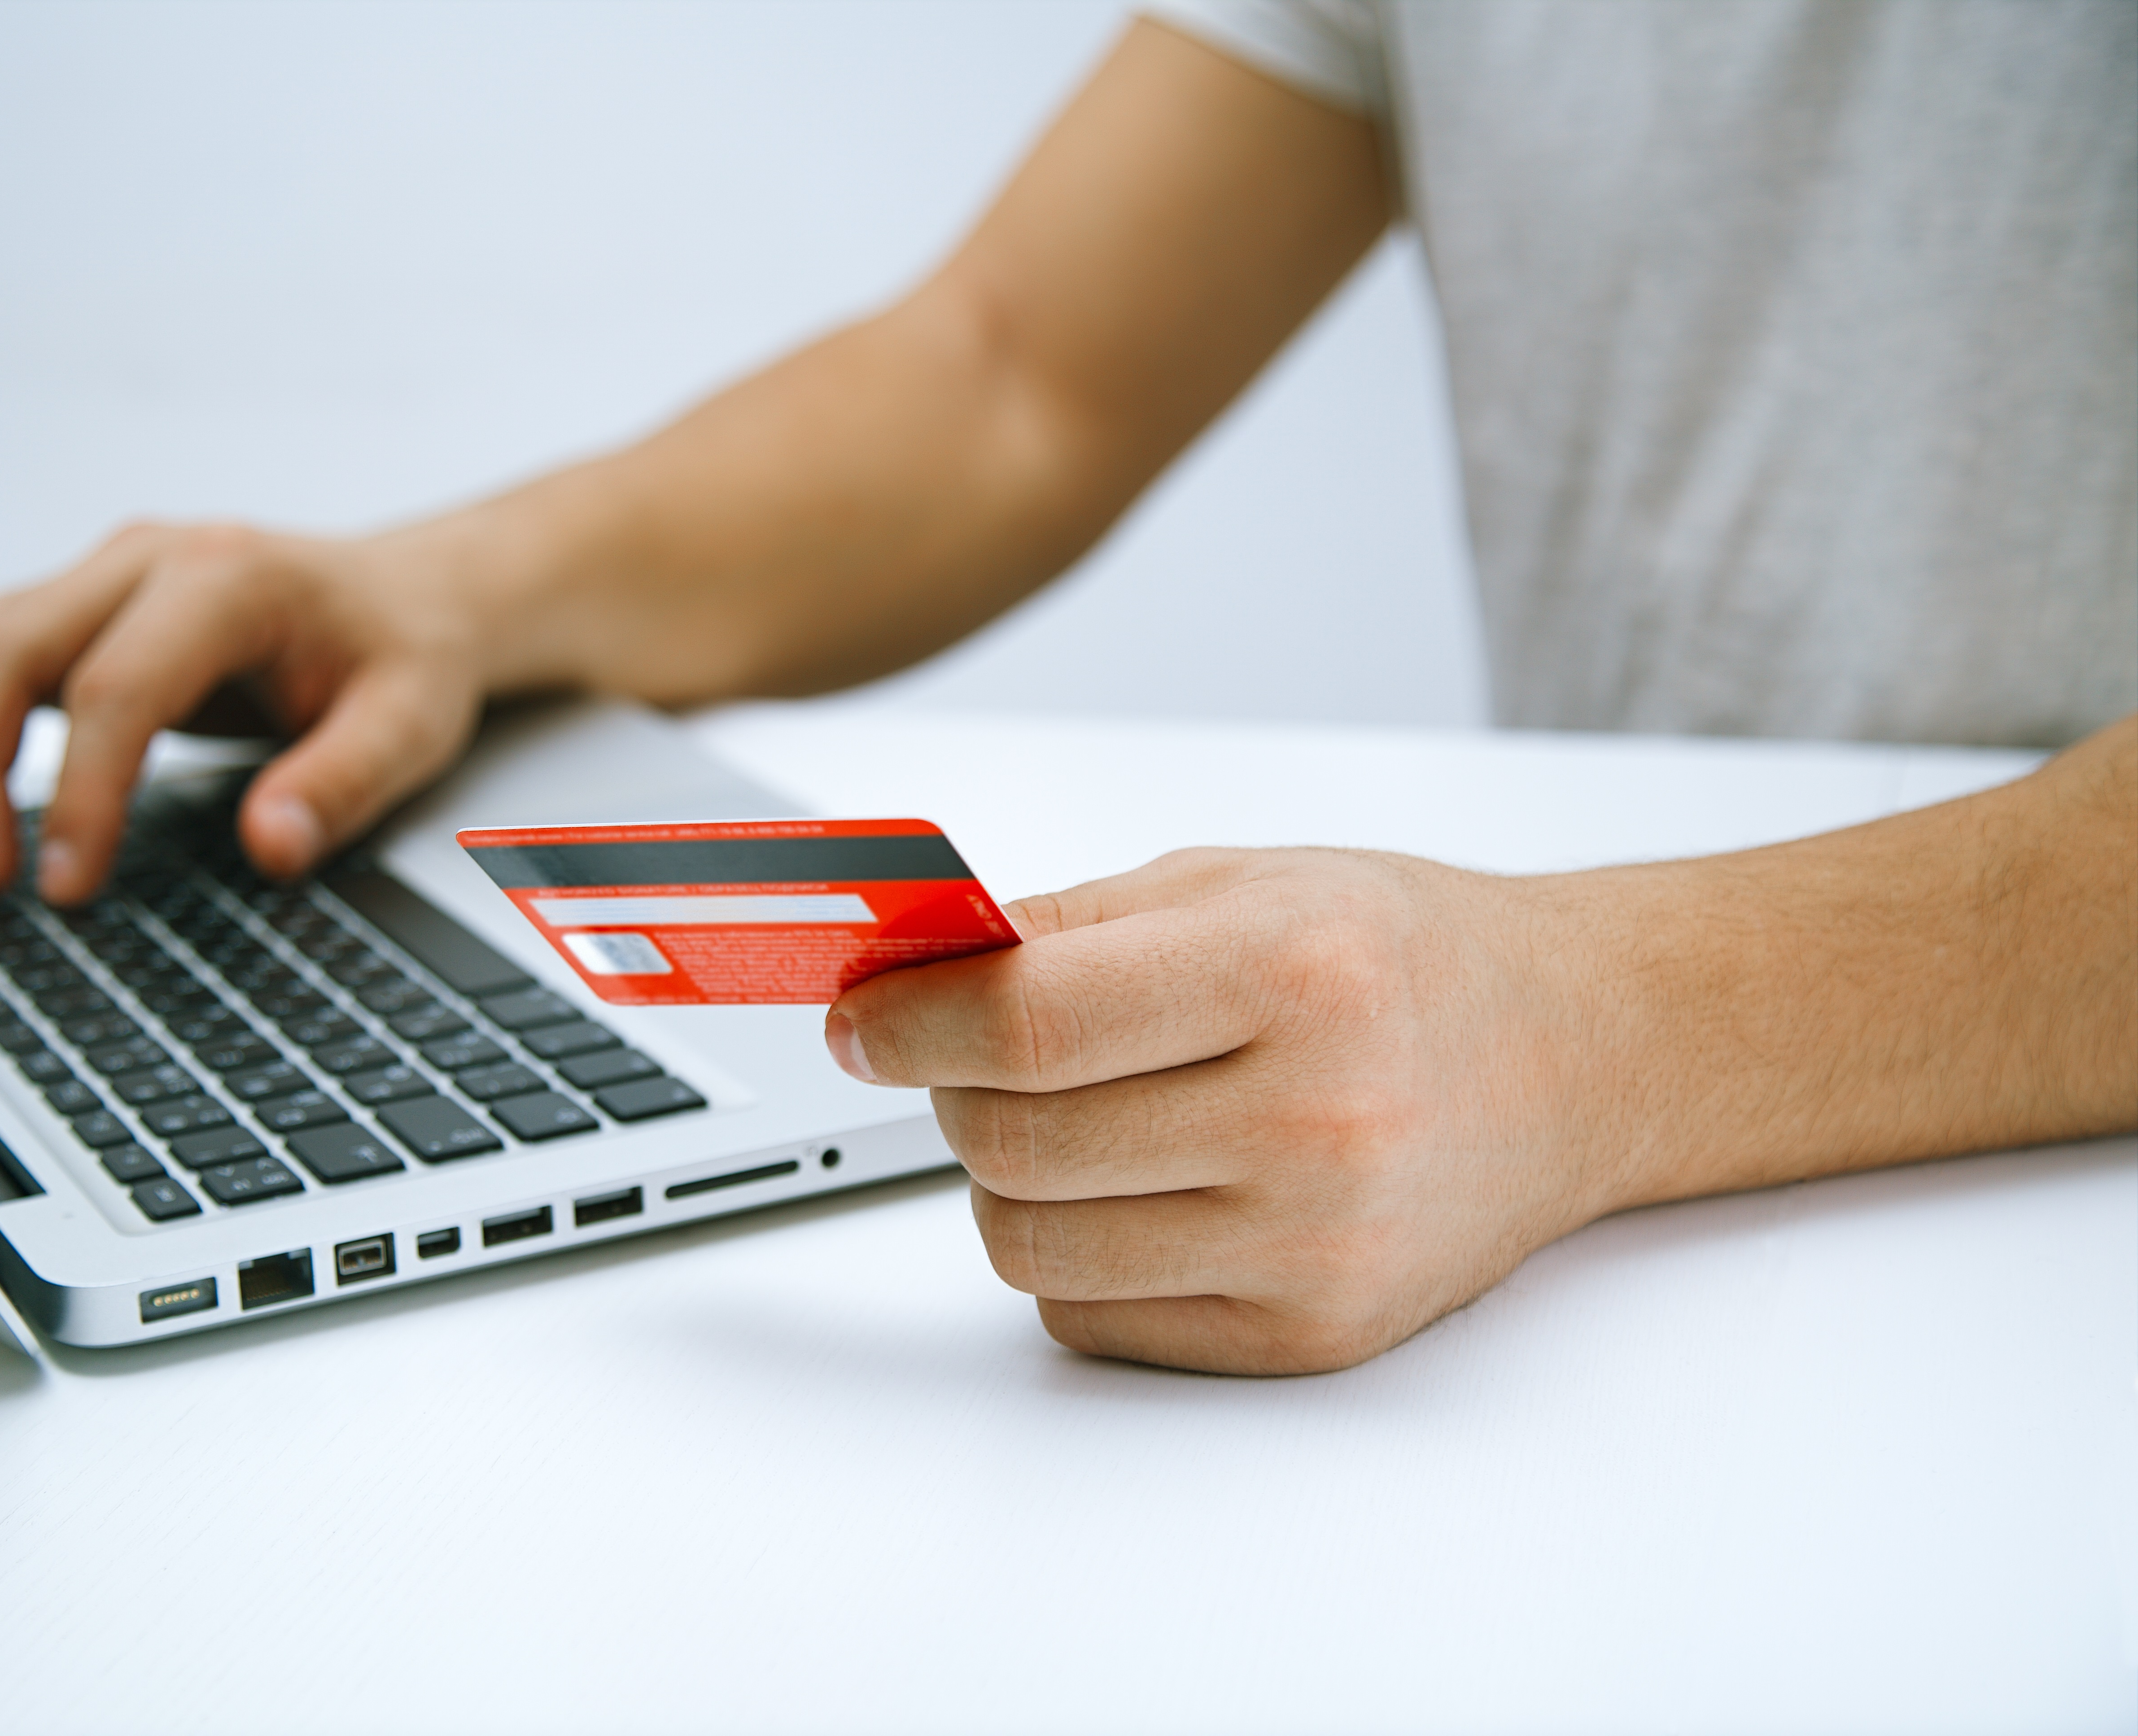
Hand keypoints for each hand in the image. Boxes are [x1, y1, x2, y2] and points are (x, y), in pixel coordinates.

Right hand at [0, 519, 494, 902]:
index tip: (66, 885)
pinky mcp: (75, 607)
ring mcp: (100, 576)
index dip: (80, 793)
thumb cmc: (404, 654)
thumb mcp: (411, 723)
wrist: (403, 596)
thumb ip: (343, 783)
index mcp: (229, 577)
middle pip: (3, 649)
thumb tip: (272, 847)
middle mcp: (146, 557)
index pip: (118, 687)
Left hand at [822, 847, 1594, 1374]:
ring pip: (1033, 1247)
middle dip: (950, 1096)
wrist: (1575, 1055)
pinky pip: (1093, 1319)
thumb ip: (1060, 926)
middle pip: (1016, 1144)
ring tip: (1062, 1119)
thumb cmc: (1401, 957)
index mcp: (1292, 975)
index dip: (909, 1021)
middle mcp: (1313, 1119)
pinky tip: (1135, 1191)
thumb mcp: (1236, 883)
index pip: (1029, 1022)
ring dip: (1001, 1181)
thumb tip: (902, 966)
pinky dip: (1072, 1258)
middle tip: (962, 1056)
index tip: (862, 1018)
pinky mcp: (1309, 1334)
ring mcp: (1315, 1245)